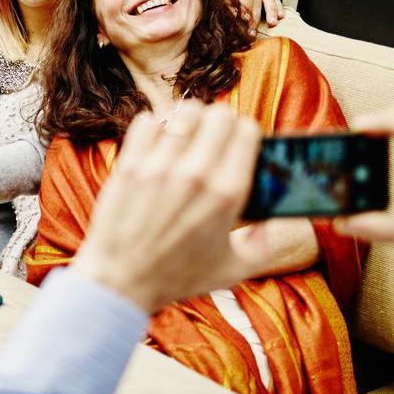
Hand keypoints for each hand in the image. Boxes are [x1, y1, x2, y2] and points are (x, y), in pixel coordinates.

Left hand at [69, 101, 267, 312]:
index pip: (247, 131)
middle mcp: (195, 175)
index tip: (240, 142)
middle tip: (214, 137)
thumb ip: (264, 243)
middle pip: (219, 114)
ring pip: (184, 112)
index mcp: (227, 194)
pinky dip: (154, 125)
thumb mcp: (234, 269)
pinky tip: (157, 141)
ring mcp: (159, 167)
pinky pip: (146, 122)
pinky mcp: (129, 166)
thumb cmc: (178, 278)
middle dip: (221, 121)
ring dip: (189, 120)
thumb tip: (272, 217)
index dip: (247, 132)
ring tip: (186, 136)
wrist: (121, 281)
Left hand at [221, 0, 284, 29]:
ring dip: (271, 12)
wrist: (225, 5)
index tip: (246, 19)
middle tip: (253, 30)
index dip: (246, 5)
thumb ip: (228, 12)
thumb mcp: (221, 8)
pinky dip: (278, 8)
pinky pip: (275, 0)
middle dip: (255, 15)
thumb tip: (238, 19)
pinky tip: (281, 16)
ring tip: (272, 23)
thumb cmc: (221, 6)